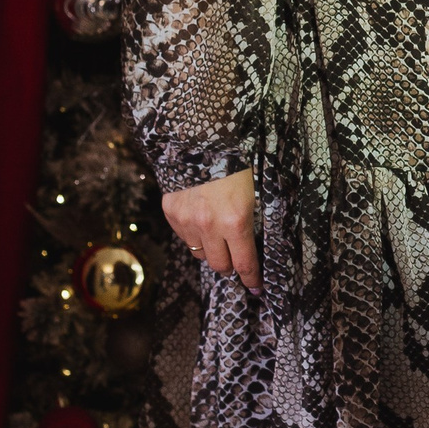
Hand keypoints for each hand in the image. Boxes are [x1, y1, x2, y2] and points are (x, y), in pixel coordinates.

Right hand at [162, 168, 259, 292]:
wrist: (200, 140)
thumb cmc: (235, 164)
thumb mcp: (253, 192)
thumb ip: (250, 220)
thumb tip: (252, 244)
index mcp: (236, 221)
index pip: (244, 262)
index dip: (252, 278)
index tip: (256, 287)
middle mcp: (209, 226)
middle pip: (220, 265)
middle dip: (230, 265)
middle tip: (236, 257)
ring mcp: (187, 221)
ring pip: (200, 254)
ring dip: (210, 249)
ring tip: (217, 234)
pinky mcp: (171, 213)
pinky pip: (184, 237)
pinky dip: (194, 235)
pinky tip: (200, 218)